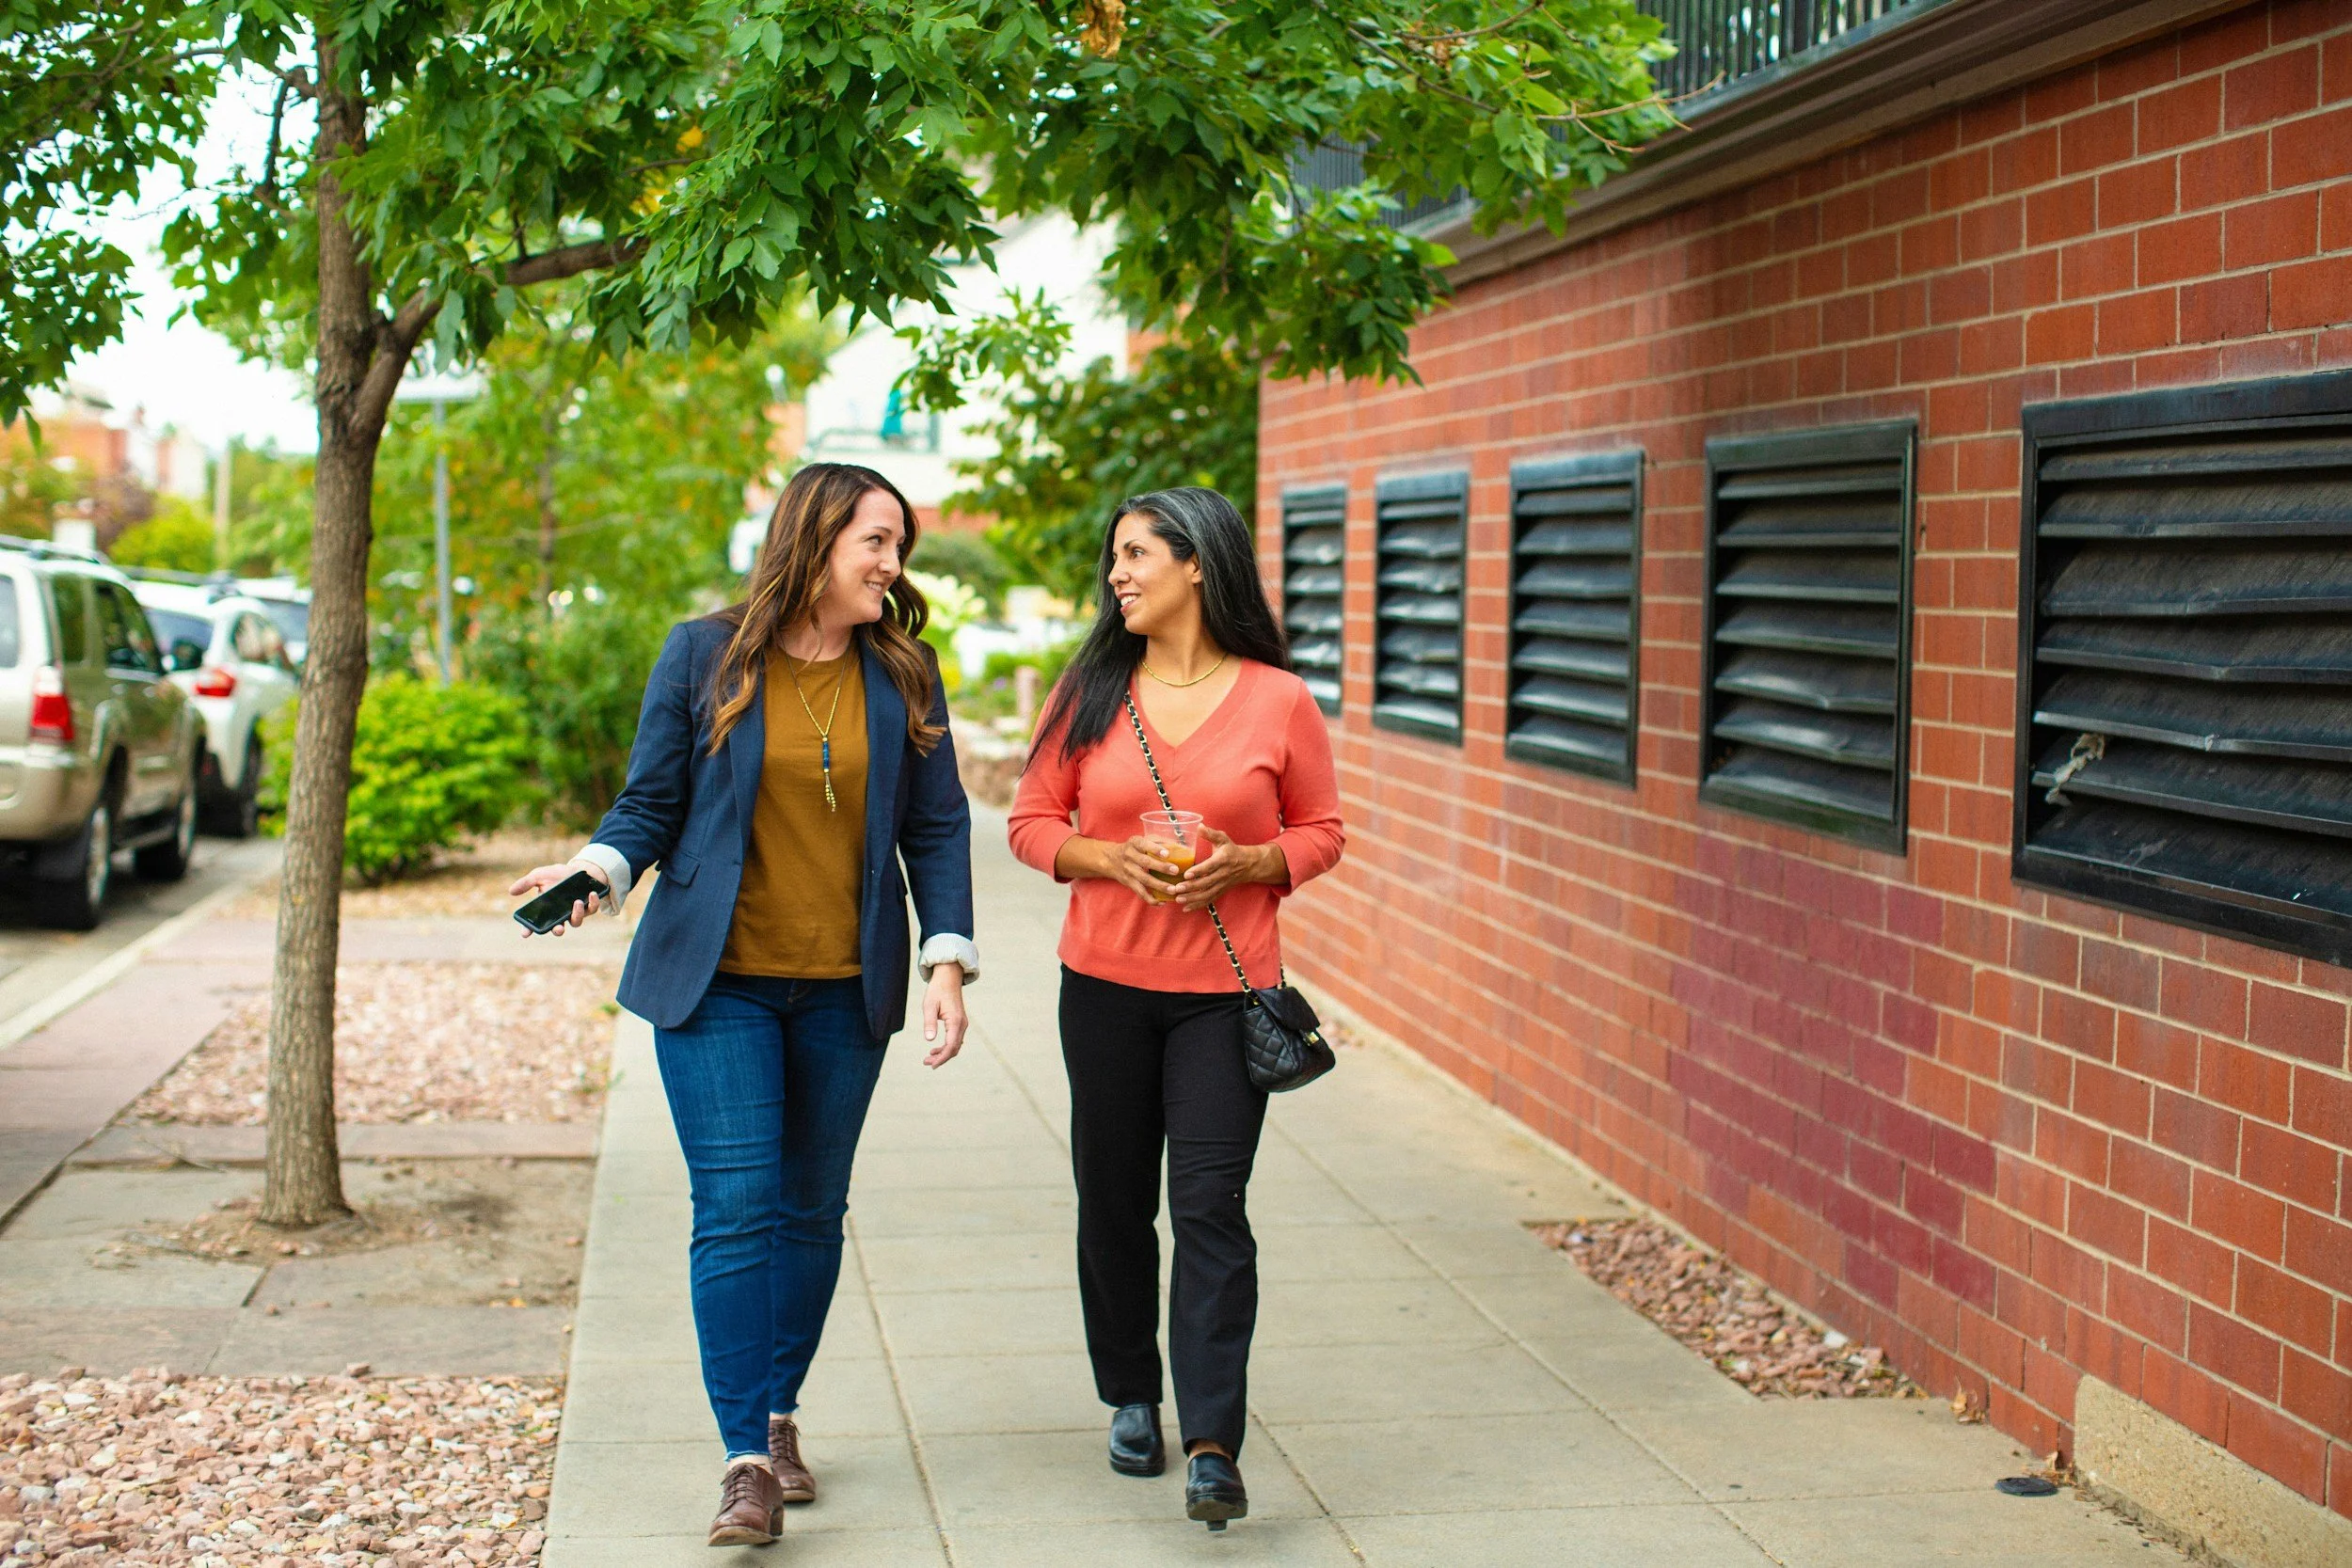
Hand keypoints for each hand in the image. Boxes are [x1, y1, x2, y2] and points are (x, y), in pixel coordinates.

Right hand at [507, 862, 607, 936]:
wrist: (578, 869)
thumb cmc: (556, 875)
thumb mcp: (539, 875)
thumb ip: (526, 883)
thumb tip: (511, 891)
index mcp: (547, 910)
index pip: (536, 923)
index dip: (529, 930)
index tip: (525, 933)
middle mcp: (560, 914)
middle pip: (558, 929)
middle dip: (557, 930)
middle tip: (558, 928)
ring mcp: (575, 912)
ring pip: (576, 922)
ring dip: (576, 914)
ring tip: (577, 902)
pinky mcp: (589, 907)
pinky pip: (592, 910)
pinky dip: (593, 903)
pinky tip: (591, 894)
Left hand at [921, 965, 967, 1067]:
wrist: (948, 978)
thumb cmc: (937, 990)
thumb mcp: (929, 1006)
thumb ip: (929, 1023)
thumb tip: (930, 1040)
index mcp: (955, 1021)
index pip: (951, 1046)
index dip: (942, 1058)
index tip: (931, 1064)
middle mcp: (962, 1024)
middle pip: (954, 1048)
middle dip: (941, 1058)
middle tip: (926, 1062)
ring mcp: (962, 1023)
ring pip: (956, 1045)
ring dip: (944, 1053)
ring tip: (929, 1057)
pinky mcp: (959, 1022)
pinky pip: (955, 1039)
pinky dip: (947, 1047)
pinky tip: (936, 1048)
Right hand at [1055, 834, 1184, 903]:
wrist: (1111, 859)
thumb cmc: (1135, 848)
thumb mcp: (1143, 839)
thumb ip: (1160, 842)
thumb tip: (1181, 847)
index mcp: (1134, 843)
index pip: (1144, 844)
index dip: (1155, 849)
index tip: (1167, 853)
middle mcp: (1129, 856)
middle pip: (1145, 862)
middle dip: (1161, 867)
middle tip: (1175, 871)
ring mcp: (1128, 871)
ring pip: (1143, 880)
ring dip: (1158, 886)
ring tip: (1172, 890)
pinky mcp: (1129, 883)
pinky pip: (1140, 892)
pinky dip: (1150, 899)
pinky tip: (1162, 902)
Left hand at [1174, 828, 1281, 909]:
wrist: (1248, 865)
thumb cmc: (1231, 849)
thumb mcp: (1223, 839)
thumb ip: (1211, 834)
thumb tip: (1199, 826)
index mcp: (1223, 860)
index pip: (1210, 866)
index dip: (1199, 871)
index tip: (1187, 874)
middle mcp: (1223, 874)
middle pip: (1206, 883)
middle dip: (1191, 887)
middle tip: (1176, 888)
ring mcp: (1222, 885)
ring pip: (1207, 894)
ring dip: (1192, 898)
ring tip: (1178, 899)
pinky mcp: (1220, 891)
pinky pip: (1209, 900)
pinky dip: (1197, 905)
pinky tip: (1185, 908)